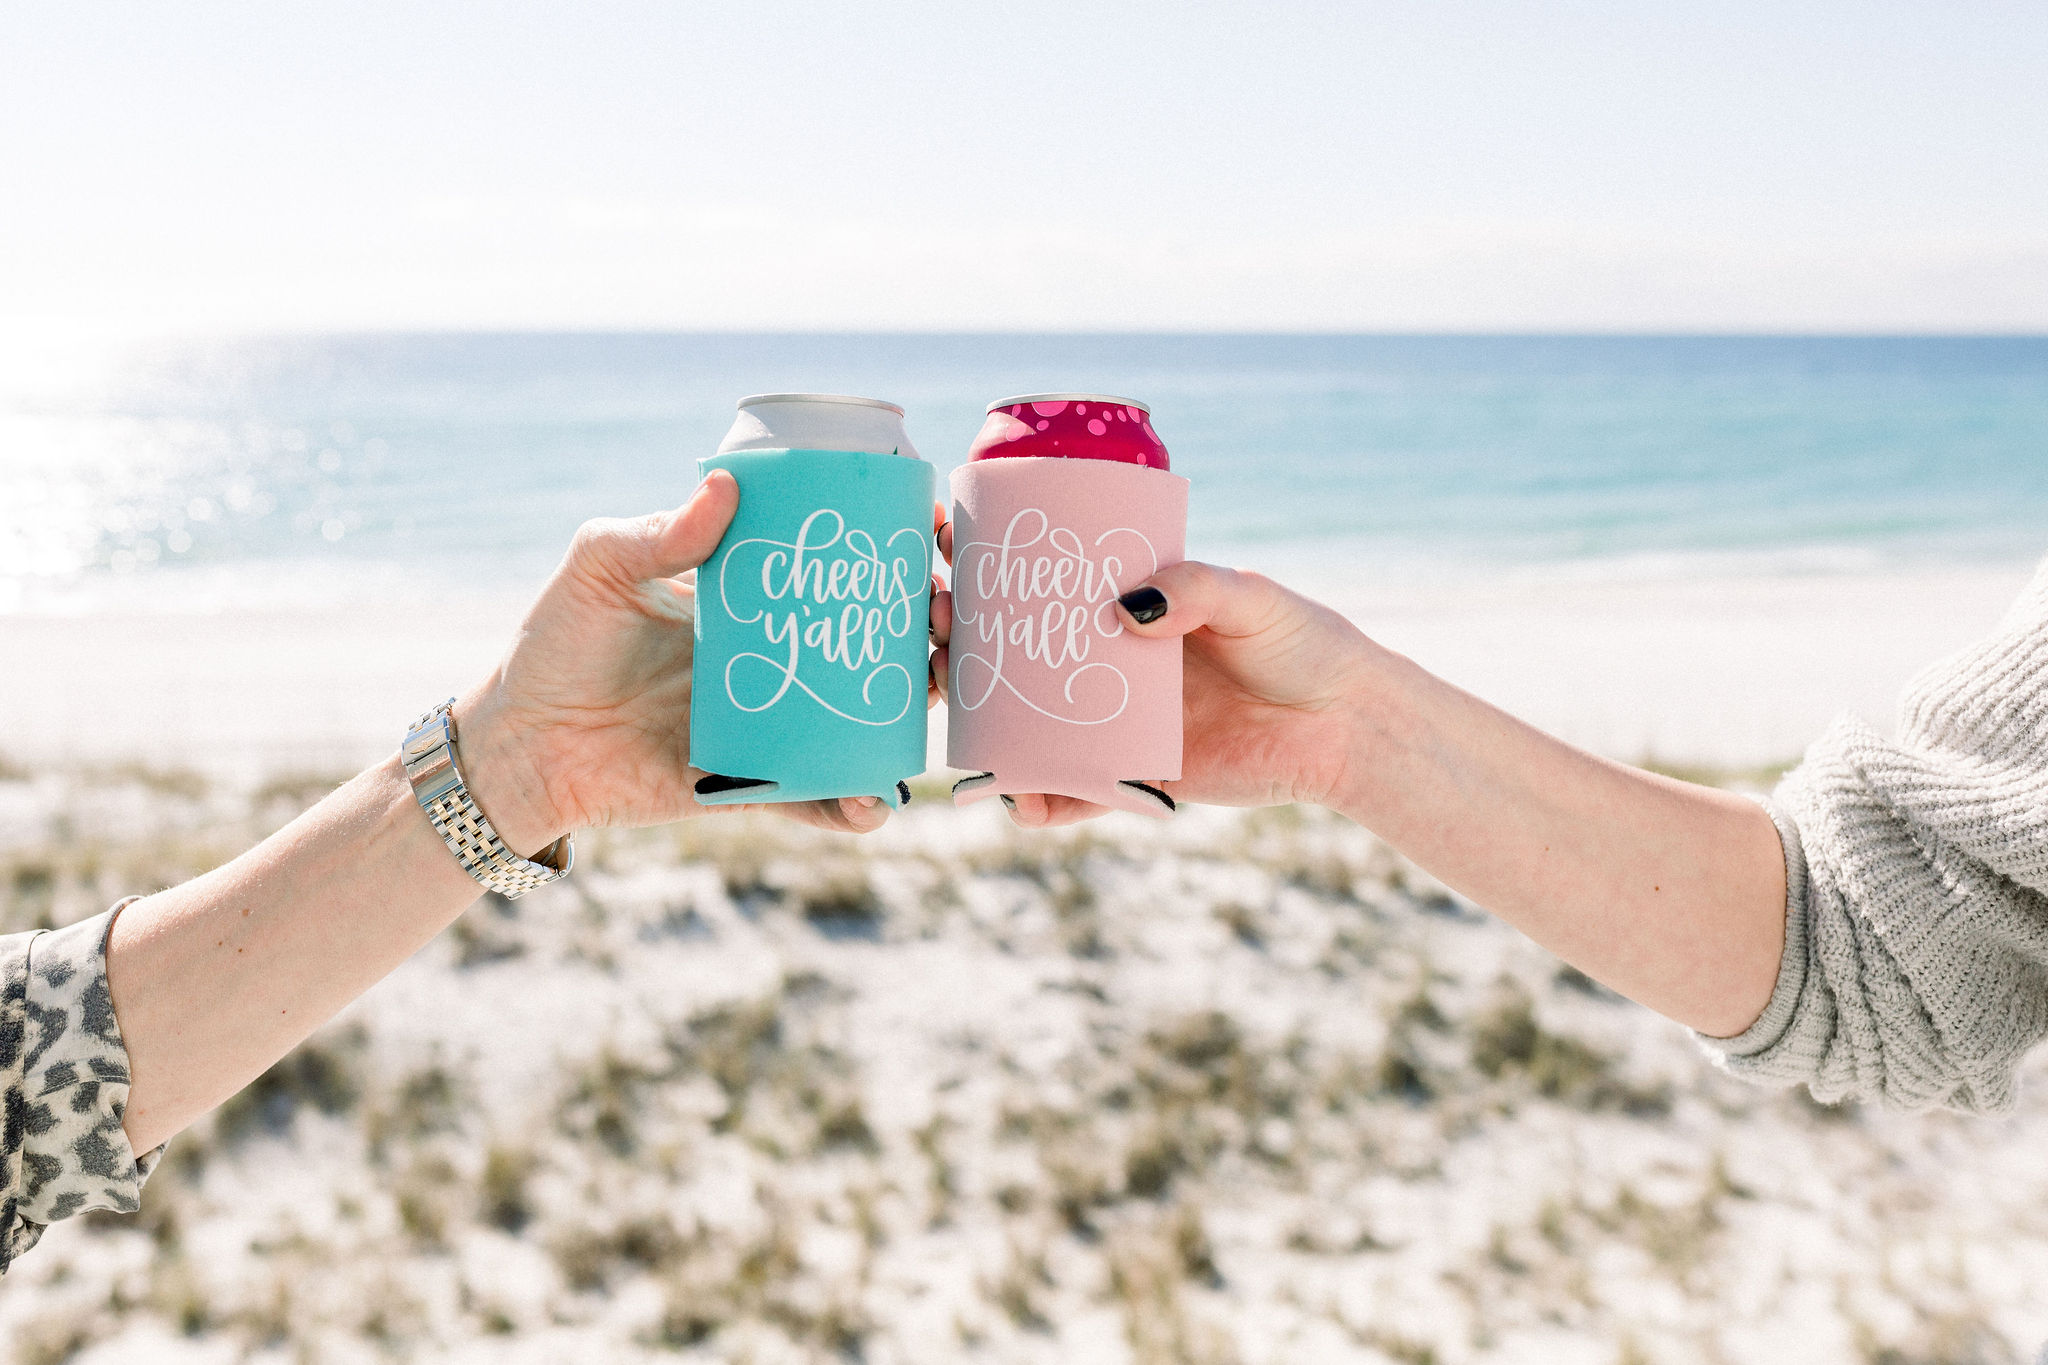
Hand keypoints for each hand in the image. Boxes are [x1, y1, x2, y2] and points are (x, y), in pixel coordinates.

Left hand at [456, 474, 947, 847]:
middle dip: (936, 623)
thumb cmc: (558, 643)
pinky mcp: (760, 784)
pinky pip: (823, 797)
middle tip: (944, 613)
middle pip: (885, 634)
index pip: (848, 560)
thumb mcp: (602, 568)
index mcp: (760, 594)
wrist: (524, 744)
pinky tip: (874, 795)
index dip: (904, 546)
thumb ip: (657, 532)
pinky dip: (857, 802)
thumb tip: (725, 488)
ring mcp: (781, 719)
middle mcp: (785, 654)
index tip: (938, 532)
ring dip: (919, 704)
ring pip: (874, 713)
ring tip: (934, 687)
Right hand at [946, 547, 1381, 827]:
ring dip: (988, 734)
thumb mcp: (1248, 596)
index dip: (988, 573)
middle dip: (964, 654)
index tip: (944, 557)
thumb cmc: (1303, 643)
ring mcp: (1120, 721)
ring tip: (962, 734)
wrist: (1347, 725)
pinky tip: (1024, 803)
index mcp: (1129, 604)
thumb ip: (1195, 590)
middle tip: (938, 641)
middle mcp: (1112, 662)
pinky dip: (1046, 801)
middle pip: (1017, 660)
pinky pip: (1079, 792)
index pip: (1044, 582)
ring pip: (1034, 728)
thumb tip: (1128, 609)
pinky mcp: (1140, 776)